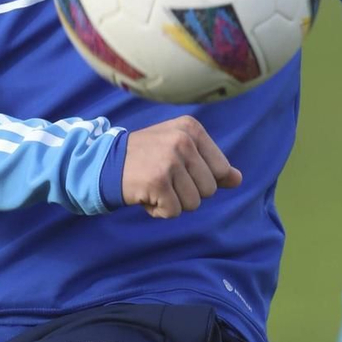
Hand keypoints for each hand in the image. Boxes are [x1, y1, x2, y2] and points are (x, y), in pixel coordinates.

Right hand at [121, 116, 240, 218]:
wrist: (105, 163)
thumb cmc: (145, 158)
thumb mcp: (179, 151)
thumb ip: (210, 164)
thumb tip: (237, 179)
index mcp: (191, 129)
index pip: (221, 170)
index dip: (200, 178)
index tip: (177, 168)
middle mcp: (183, 141)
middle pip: (209, 189)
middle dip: (187, 192)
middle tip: (163, 179)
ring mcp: (170, 160)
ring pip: (193, 203)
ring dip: (173, 202)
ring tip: (154, 186)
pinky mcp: (158, 181)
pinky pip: (174, 212)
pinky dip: (159, 210)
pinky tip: (145, 195)